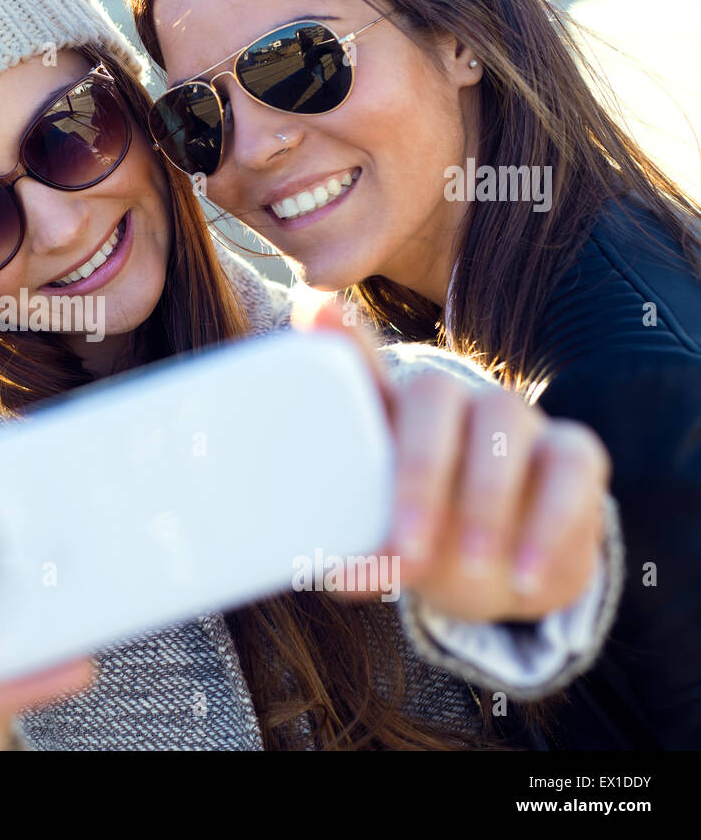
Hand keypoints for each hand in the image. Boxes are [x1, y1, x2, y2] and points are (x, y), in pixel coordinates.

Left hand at [295, 301, 610, 621]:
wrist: (505, 578)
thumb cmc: (426, 542)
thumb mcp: (387, 542)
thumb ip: (360, 543)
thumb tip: (333, 575)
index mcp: (392, 415)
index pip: (362, 366)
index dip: (342, 338)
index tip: (314, 310)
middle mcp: (453, 401)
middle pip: (434, 394)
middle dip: (419, 472)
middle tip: (407, 544)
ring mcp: (516, 419)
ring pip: (503, 421)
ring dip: (484, 502)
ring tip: (469, 566)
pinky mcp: (574, 453)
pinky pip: (567, 472)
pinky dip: (546, 528)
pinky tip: (525, 576)